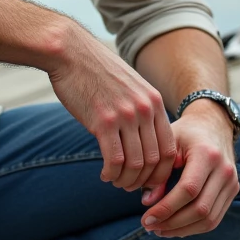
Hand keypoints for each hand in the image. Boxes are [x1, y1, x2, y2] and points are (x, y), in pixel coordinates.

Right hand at [48, 25, 176, 193]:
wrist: (70, 52)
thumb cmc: (95, 71)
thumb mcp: (129, 86)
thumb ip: (139, 109)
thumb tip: (141, 138)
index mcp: (154, 102)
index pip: (170, 148)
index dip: (162, 171)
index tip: (148, 180)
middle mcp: (145, 109)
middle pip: (155, 160)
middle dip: (144, 181)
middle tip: (131, 187)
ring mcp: (126, 115)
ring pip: (136, 164)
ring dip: (126, 180)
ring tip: (116, 182)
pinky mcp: (104, 121)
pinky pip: (115, 160)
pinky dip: (112, 174)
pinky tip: (105, 175)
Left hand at [140, 100, 238, 237]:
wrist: (214, 124)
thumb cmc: (185, 133)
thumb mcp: (167, 144)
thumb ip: (157, 171)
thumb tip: (147, 202)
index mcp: (207, 154)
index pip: (188, 190)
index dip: (166, 208)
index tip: (146, 218)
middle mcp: (224, 170)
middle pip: (200, 209)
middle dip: (172, 223)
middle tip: (149, 226)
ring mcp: (232, 182)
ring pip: (209, 219)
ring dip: (182, 229)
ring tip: (159, 230)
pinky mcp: (232, 191)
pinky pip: (214, 219)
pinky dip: (193, 228)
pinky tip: (174, 227)